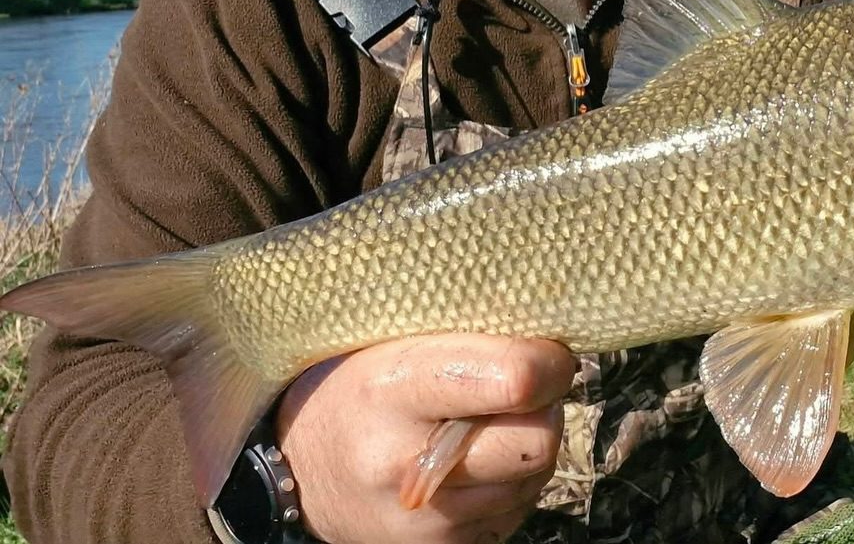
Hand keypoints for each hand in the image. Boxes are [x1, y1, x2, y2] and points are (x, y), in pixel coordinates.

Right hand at [275, 333, 574, 543]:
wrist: (299, 470)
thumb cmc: (361, 383)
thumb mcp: (398, 337)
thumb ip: (471, 333)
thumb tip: (554, 340)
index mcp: (395, 388)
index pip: (516, 380)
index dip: (548, 363)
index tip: (543, 352)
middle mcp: (406, 463)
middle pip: (538, 440)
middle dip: (544, 409)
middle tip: (521, 391)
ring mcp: (423, 520)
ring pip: (536, 477)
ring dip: (528, 446)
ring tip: (486, 425)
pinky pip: (516, 510)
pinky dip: (510, 483)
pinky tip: (474, 463)